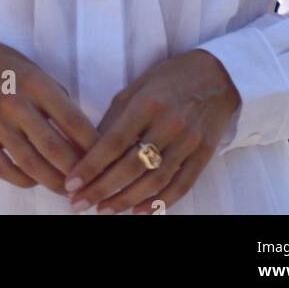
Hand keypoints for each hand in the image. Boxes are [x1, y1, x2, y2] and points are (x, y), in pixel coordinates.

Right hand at [0, 39, 99, 195]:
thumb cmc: (6, 66)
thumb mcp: (36, 71)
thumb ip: (56, 100)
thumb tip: (81, 134)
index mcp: (35, 83)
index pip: (72, 120)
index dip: (92, 145)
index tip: (106, 159)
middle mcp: (16, 104)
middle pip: (54, 148)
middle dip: (77, 171)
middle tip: (90, 182)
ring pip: (31, 164)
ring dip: (54, 182)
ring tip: (68, 191)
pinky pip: (4, 169)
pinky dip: (24, 180)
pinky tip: (35, 181)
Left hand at [62, 49, 240, 214]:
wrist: (217, 76)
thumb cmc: (169, 78)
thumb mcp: (137, 87)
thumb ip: (115, 117)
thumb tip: (90, 148)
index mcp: (147, 102)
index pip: (114, 141)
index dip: (91, 166)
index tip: (72, 184)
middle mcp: (169, 123)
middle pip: (131, 165)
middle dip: (102, 188)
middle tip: (81, 204)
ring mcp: (189, 140)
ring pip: (154, 180)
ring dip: (126, 199)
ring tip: (105, 209)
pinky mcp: (204, 154)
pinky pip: (181, 185)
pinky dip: (159, 203)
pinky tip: (138, 211)